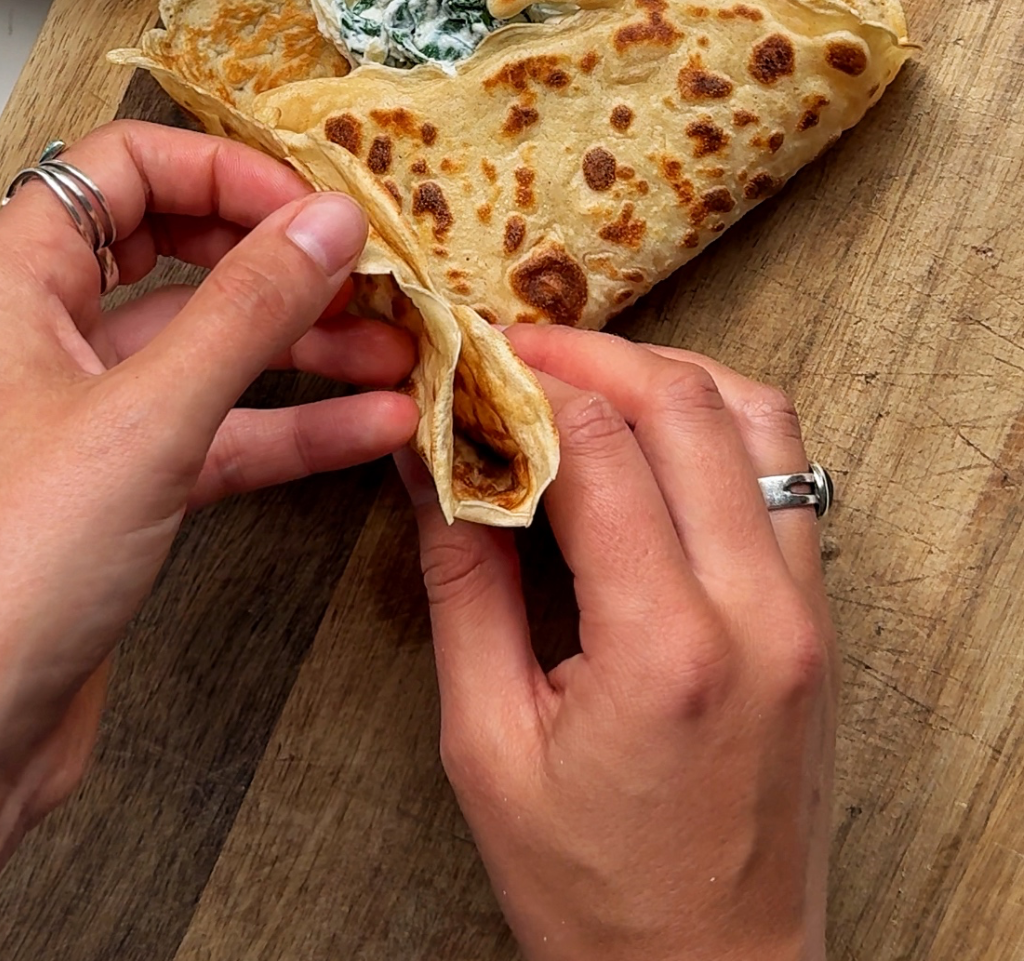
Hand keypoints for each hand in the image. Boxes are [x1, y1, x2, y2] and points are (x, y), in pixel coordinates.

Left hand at [0, 121, 416, 959]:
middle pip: (174, 249)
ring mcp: (73, 413)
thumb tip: (326, 219)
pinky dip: (286, 425)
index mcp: (8, 280)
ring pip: (203, 346)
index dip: (229, 172)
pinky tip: (369, 430)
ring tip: (398, 352)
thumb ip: (248, 309)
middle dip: (277, 262)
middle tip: (369, 274)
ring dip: (301, 349)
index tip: (320, 206)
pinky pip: (211, 428)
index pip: (127, 167)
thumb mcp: (145, 420)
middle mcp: (34, 332)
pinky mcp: (109, 487)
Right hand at [402, 327, 836, 960]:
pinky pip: (786, 472)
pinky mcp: (819, 621)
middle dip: (586, 357)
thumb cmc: (595, 894)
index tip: (464, 364)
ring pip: (755, 416)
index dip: (521, 384)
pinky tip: (652, 440)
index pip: (597, 447)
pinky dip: (717, 424)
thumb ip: (462, 583)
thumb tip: (429, 457)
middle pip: (683, 405)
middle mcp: (758, 612)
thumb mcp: (488, 745)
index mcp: (665, 648)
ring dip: (664, 375)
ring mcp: (805, 613)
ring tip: (582, 381)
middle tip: (510, 354)